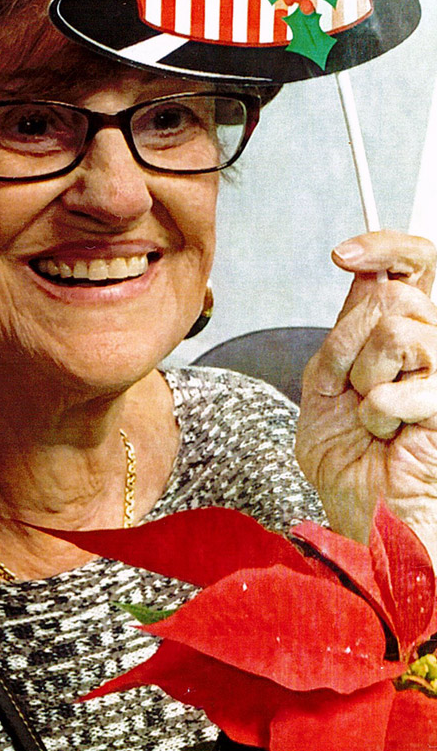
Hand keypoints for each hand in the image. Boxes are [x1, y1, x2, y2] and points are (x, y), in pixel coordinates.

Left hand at [297, 232, 436, 556]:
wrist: (357, 503)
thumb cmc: (345, 449)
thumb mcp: (325, 377)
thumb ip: (347, 330)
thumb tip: (369, 276)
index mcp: (402, 331)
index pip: (413, 266)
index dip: (385, 247)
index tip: (344, 255)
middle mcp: (434, 343)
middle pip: (395, 296)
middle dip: (353, 343)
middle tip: (353, 387)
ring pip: (400, 330)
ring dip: (365, 376)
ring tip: (372, 412)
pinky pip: (403, 384)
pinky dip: (378, 411)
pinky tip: (387, 432)